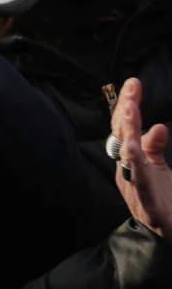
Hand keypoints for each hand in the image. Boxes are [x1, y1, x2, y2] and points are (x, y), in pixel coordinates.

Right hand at [112, 79, 171, 237]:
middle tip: (132, 88)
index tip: (133, 84)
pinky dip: (134, 163)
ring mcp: (136, 188)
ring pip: (128, 156)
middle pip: (123, 137)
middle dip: (127, 111)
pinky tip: (133, 146)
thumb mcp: (159, 170)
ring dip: (129, 132)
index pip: (126, 129)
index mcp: (131, 163)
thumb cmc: (166, 203)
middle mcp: (128, 172)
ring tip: (131, 109)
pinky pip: (140, 181)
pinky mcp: (148, 205)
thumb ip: (154, 148)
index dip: (127, 106)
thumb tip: (157, 126)